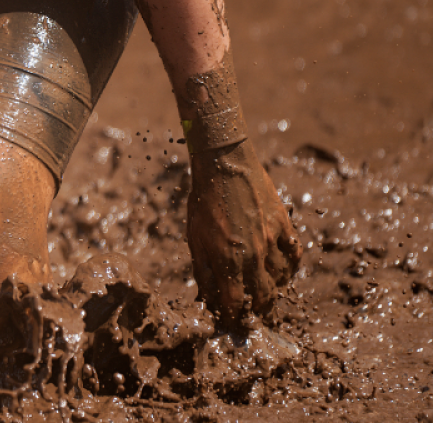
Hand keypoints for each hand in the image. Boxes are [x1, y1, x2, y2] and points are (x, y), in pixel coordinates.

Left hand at [187, 140, 300, 328]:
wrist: (224, 166)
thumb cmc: (204, 203)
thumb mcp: (195, 239)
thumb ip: (203, 271)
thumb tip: (208, 298)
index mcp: (227, 261)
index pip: (235, 303)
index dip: (234, 318)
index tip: (234, 324)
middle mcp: (252, 255)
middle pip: (262, 297)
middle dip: (258, 312)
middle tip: (255, 318)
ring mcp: (272, 241)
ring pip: (281, 279)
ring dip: (275, 292)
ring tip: (268, 298)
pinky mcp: (284, 225)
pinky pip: (295, 255)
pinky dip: (291, 267)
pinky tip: (285, 272)